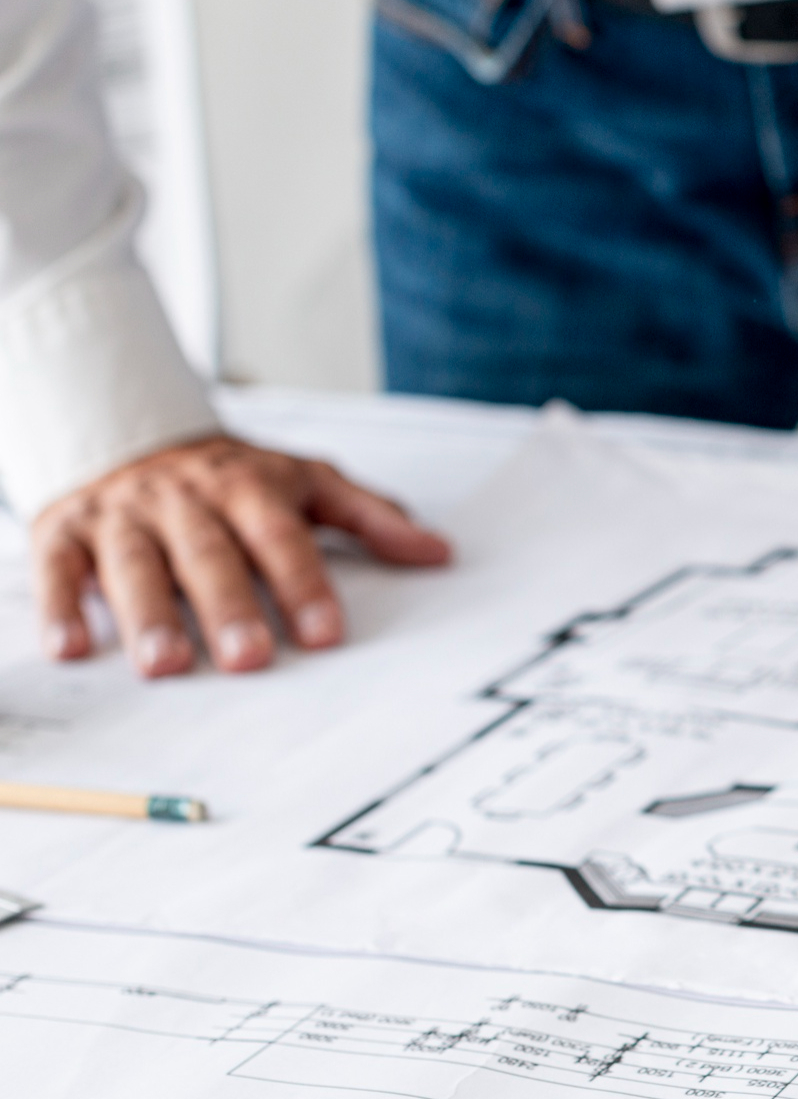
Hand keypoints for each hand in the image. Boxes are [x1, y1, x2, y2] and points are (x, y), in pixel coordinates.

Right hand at [31, 435, 451, 676]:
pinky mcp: (66, 529)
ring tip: (166, 666)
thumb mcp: (307, 482)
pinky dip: (60, 606)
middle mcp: (185, 498)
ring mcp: (124, 513)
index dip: (303, 582)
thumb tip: (438, 552)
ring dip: (148, 615)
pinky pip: (58, 567)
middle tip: (248, 660)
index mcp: (248, 486)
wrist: (133, 431)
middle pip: (209, 553)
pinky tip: (71, 650)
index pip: (281, 535)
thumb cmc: (234, 476)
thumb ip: (370, 517)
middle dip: (229, 606)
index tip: (324, 633)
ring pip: (134, 563)